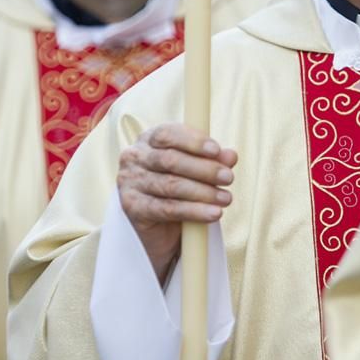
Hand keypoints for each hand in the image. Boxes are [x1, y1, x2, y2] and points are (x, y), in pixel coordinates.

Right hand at [117, 124, 236, 283]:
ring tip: (226, 198)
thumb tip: (230, 156)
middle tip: (229, 178)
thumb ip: (213, 159)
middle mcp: (134, 157)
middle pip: (170, 160)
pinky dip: (194, 211)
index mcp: (149, 139)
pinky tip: (213, 213)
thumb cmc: (178, 188)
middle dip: (204, 168)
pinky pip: (167, 208)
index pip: (167, 133)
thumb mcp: (197, 170)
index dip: (193, 141)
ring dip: (203, 192)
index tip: (217, 150)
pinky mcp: (132, 207)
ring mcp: (130, 182)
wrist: (160, 226)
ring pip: (171, 185)